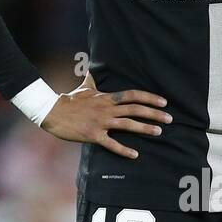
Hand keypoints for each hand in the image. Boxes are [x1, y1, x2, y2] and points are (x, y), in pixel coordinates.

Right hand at [41, 71, 171, 158]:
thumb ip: (92, 79)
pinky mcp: (93, 135)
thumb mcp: (84, 87)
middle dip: (154, 114)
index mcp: (106, 97)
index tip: (164, 102)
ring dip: (144, 128)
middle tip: (169, 119)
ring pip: (127, 124)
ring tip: (159, 132)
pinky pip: (111, 144)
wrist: (52, 112)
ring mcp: (101, 122)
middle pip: (135, 109)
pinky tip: (135, 154)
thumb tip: (91, 67)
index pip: (132, 95)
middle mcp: (106, 109)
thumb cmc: (69, 100)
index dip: (149, 97)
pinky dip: (124, 150)